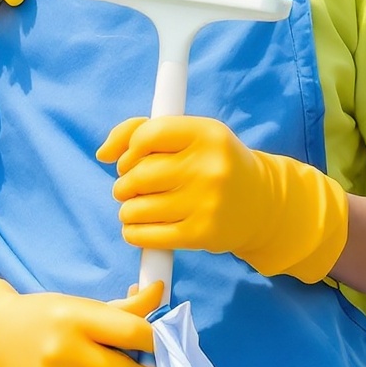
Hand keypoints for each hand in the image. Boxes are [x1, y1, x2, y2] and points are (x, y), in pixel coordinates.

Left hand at [102, 116, 347, 283]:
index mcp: (207, 134)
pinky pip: (147, 236)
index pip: (146, 136)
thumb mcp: (189, 135)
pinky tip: (137, 227)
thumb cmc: (213, 163)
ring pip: (137, 207)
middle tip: (130, 187)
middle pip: (138, 174)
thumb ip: (140, 131)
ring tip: (135, 207)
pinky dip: (132, 232)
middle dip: (124, 183)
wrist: (262, 204)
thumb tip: (102, 154)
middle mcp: (210, 167)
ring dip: (126, 209)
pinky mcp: (203, 235)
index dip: (128, 150)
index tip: (130, 160)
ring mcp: (208, 203)